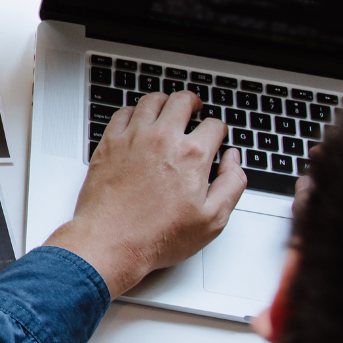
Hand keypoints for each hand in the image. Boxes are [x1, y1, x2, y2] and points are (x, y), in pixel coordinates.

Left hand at [45, 89, 244, 296]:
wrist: (110, 241)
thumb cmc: (157, 236)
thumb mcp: (212, 219)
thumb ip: (231, 184)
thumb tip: (233, 160)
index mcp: (192, 155)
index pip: (214, 125)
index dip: (219, 130)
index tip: (216, 135)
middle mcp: (163, 139)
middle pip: (182, 101)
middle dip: (193, 103)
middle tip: (195, 109)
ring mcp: (133, 137)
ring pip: (151, 101)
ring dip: (164, 102)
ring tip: (167, 109)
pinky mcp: (109, 142)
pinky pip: (123, 113)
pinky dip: (134, 112)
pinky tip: (137, 121)